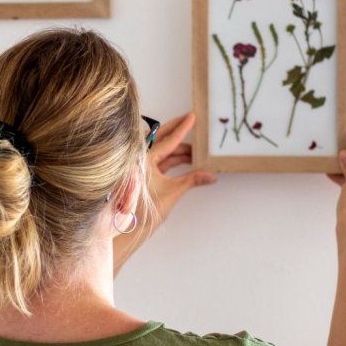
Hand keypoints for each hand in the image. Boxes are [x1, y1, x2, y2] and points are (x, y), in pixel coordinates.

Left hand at [114, 112, 215, 274]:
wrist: (133, 228)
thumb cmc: (147, 211)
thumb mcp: (173, 192)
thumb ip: (193, 180)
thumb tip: (212, 176)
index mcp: (144, 159)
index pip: (167, 140)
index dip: (182, 128)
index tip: (192, 117)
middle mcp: (141, 159)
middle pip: (161, 139)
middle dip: (177, 130)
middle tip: (190, 119)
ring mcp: (143, 166)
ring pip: (164, 151)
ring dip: (180, 150)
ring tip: (198, 149)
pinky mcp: (146, 174)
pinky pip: (162, 161)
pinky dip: (175, 160)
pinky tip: (189, 160)